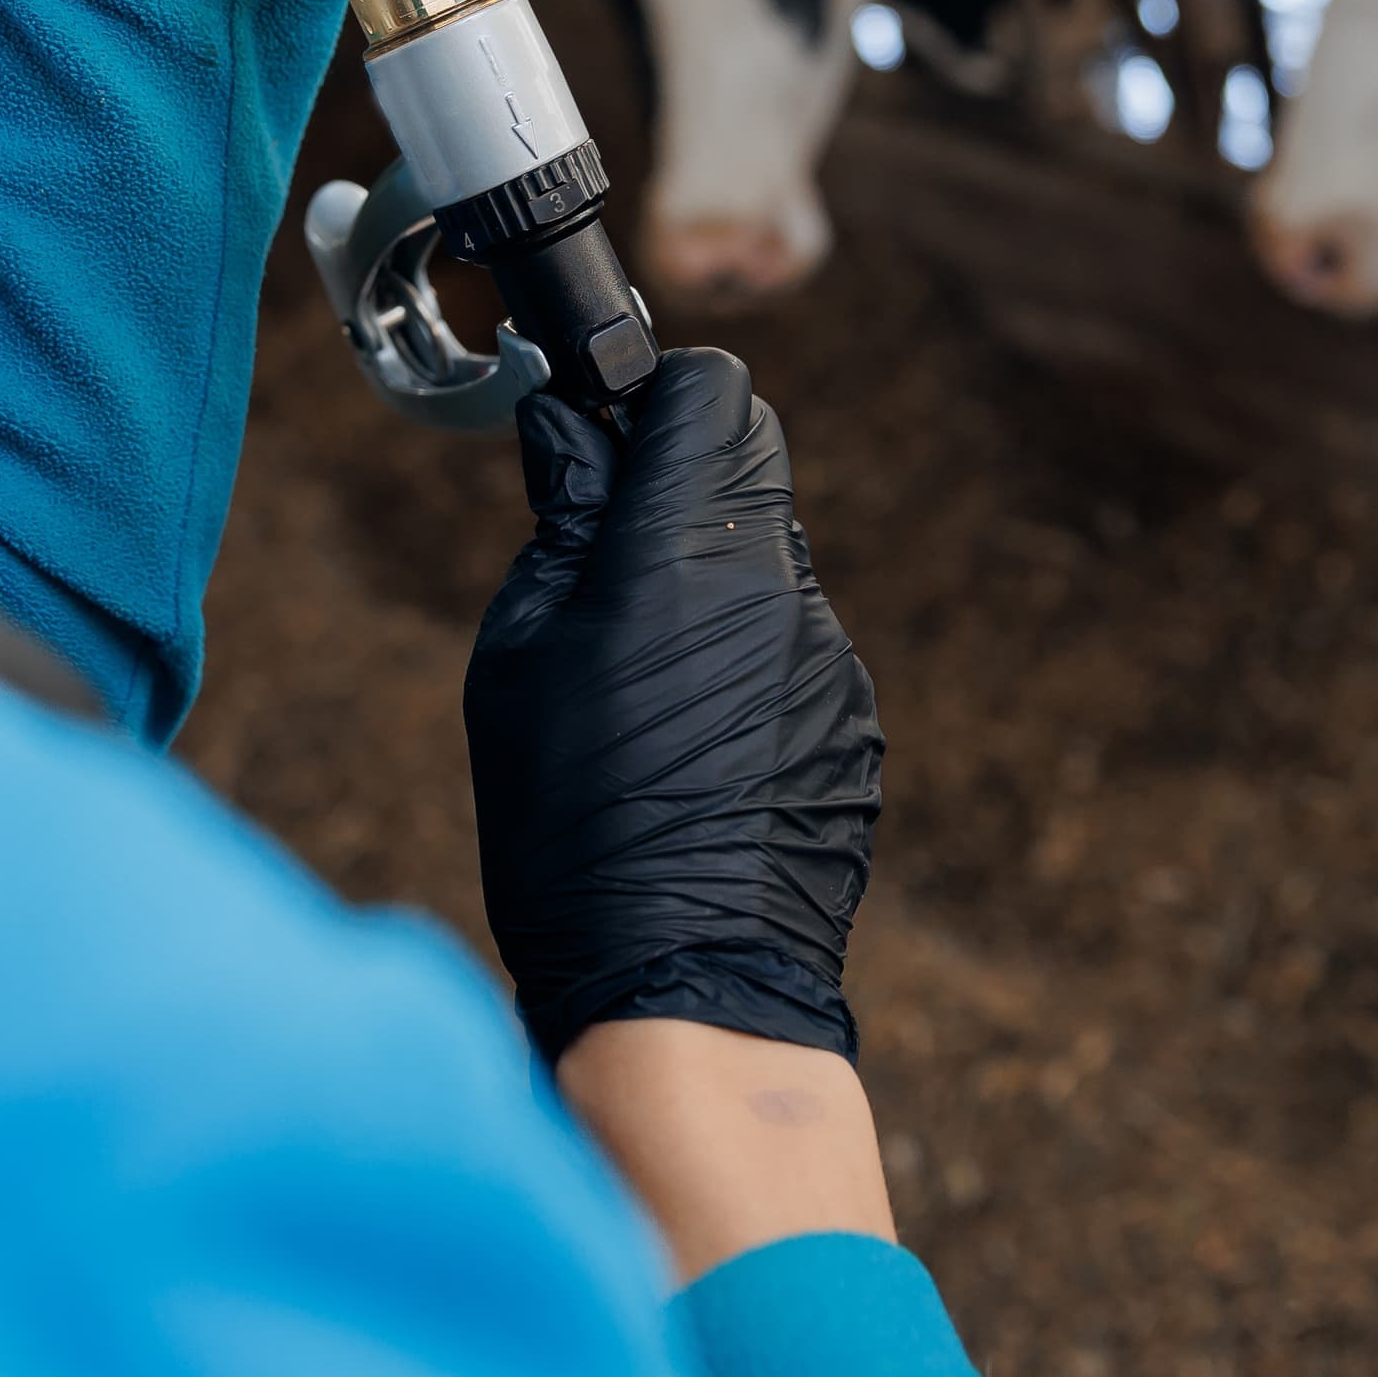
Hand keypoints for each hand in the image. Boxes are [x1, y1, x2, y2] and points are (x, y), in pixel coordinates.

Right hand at [464, 350, 884, 1062]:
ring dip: (708, 581)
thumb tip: (570, 428)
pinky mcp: (855, 721)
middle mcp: (781, 585)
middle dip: (680, 480)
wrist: (680, 986)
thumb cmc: (569, 824)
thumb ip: (564, 522)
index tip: (604, 434)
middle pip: (748, 463)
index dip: (653, 395)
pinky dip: (743, 662)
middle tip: (607, 554)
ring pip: (769, 559)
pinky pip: (795, 647)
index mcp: (688, 549)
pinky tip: (689, 750)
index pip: (710, 390)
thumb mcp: (522, 655)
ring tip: (639, 689)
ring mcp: (832, 656)